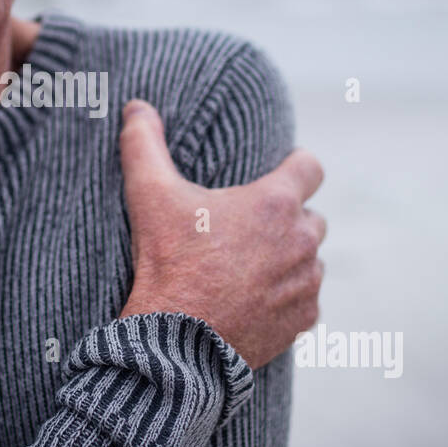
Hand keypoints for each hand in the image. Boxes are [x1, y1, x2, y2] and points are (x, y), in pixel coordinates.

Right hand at [117, 99, 324, 369]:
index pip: (311, 167)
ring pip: (309, 259)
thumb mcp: (149, 196)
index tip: (279, 172)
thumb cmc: (167, 264)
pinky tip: (253, 299)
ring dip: (287, 259)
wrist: (175, 342)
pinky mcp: (303, 319)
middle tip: (244, 231)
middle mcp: (302, 240)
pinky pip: (306, 299)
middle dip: (284, 220)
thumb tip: (136, 105)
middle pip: (310, 216)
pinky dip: (287, 297)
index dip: (295, 165)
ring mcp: (306, 282)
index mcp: (274, 204)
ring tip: (246, 268)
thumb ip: (144, 143)